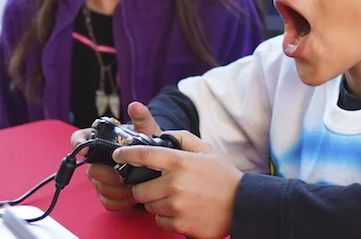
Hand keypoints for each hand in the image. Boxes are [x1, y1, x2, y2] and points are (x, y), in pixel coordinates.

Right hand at [86, 102, 163, 211]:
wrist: (158, 161)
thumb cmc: (148, 143)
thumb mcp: (146, 129)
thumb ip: (141, 117)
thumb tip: (135, 106)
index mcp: (102, 139)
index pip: (79, 139)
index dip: (79, 144)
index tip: (87, 149)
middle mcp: (98, 158)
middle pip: (91, 170)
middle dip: (109, 176)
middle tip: (126, 177)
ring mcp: (101, 176)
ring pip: (99, 188)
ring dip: (117, 190)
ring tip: (134, 187)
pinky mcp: (107, 191)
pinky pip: (106, 200)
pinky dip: (119, 201)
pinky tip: (132, 197)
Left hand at [116, 131, 242, 237]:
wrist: (242, 204)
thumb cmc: (223, 176)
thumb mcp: (207, 150)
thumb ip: (183, 138)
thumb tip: (163, 135)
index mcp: (181, 162)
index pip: (145, 155)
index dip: (127, 154)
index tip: (118, 155)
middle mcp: (175, 184)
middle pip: (139, 189)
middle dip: (145, 188)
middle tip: (159, 186)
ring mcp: (176, 206)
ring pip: (149, 207)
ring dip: (157, 203)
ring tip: (176, 198)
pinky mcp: (180, 224)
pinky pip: (160, 221)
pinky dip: (167, 217)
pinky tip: (182, 211)